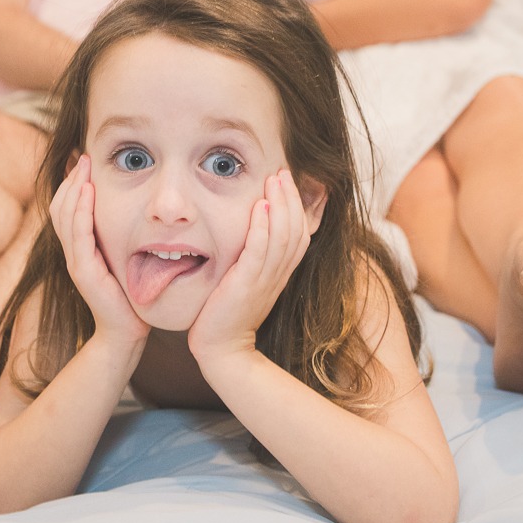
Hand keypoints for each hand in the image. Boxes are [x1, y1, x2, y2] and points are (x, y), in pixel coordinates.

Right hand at [50, 155, 148, 346]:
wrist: (127, 332)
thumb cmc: (130, 294)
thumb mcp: (123, 257)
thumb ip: (119, 236)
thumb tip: (135, 208)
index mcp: (81, 247)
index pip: (67, 207)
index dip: (73, 183)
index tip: (85, 159)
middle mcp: (73, 252)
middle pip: (60, 207)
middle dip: (71, 179)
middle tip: (83, 156)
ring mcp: (76, 262)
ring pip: (64, 217)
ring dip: (74, 189)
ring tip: (84, 167)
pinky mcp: (84, 272)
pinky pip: (78, 236)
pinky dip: (80, 212)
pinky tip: (87, 194)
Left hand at [188, 169, 311, 366]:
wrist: (222, 351)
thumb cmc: (228, 315)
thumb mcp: (248, 283)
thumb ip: (255, 261)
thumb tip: (253, 234)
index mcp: (280, 274)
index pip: (300, 235)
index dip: (298, 207)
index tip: (289, 182)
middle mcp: (277, 275)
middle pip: (295, 230)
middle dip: (291, 198)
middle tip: (283, 172)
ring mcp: (264, 280)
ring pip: (282, 236)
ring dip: (280, 205)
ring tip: (275, 179)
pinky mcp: (246, 284)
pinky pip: (259, 251)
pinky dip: (262, 227)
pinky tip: (260, 206)